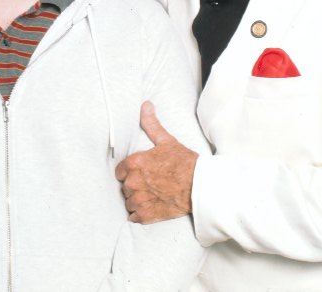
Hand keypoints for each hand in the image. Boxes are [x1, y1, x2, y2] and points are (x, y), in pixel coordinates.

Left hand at [115, 101, 197, 223]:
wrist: (201, 187)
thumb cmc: (185, 163)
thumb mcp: (167, 141)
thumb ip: (151, 124)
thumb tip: (145, 105)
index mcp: (135, 163)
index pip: (120, 171)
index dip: (130, 172)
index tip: (141, 173)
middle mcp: (133, 182)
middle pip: (125, 186)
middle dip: (135, 185)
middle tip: (151, 184)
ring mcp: (139, 199)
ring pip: (129, 201)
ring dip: (137, 200)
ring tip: (153, 196)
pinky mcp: (146, 215)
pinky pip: (134, 216)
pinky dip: (140, 214)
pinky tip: (152, 207)